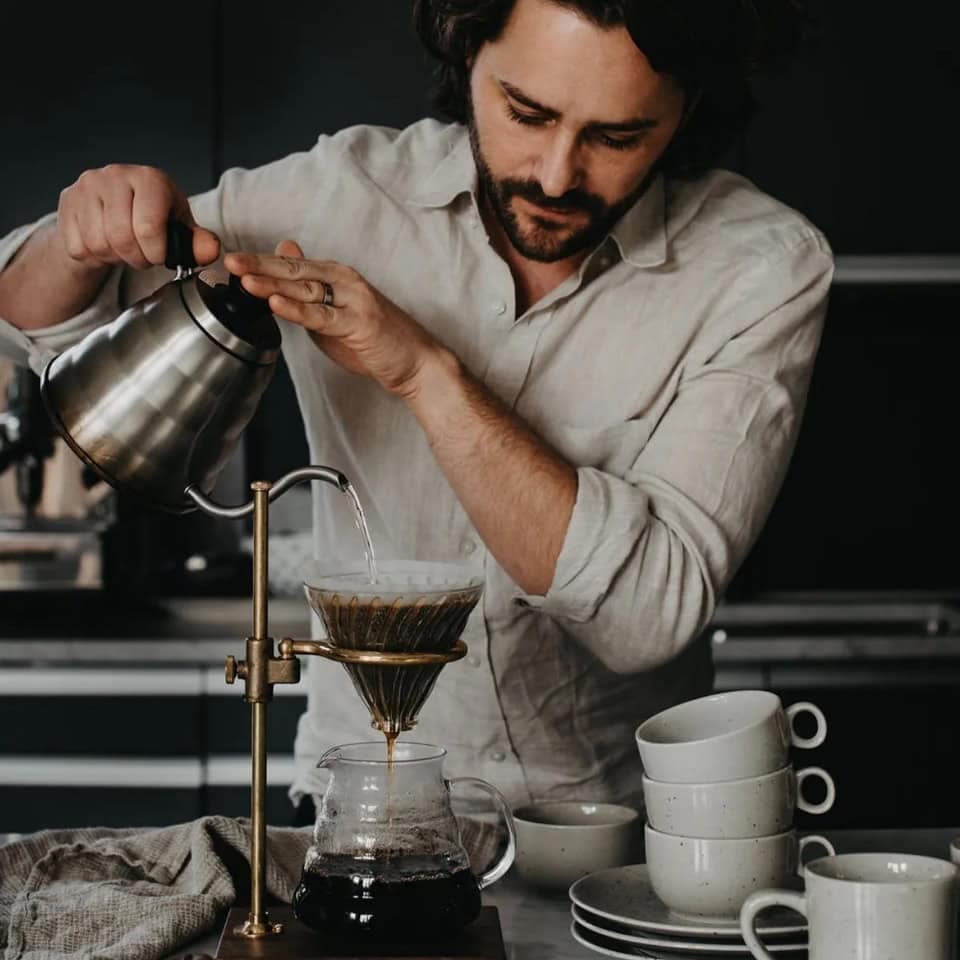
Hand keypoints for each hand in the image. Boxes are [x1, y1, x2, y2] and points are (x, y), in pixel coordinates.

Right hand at [56, 164, 219, 270]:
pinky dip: (93, 256)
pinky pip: (78, 246)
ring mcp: (87, 185)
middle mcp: (116, 175)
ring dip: (114, 257)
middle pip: (121, 237)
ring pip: (98, 243)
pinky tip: (105, 244)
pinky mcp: (67, 200)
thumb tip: (211, 251)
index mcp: (150, 179)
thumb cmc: (154, 219)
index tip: (160, 256)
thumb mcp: (181, 229)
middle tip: (142, 256)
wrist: (115, 212)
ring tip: (124, 248)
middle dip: (136, 258)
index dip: (155, 252)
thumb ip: (199, 243)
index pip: (148, 227)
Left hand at [224, 240, 446, 397]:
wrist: (416, 363)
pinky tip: (275, 302)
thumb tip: (284, 258)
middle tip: (228, 261)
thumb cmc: (377, 342)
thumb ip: (309, 293)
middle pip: (295, 270)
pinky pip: (321, 316)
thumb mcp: (337, 313)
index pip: (292, 264)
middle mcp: (345, 281)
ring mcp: (353, 300)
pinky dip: (297, 309)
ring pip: (305, 289)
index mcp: (338, 276)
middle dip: (259, 265)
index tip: (231, 261)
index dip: (260, 262)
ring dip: (272, 283)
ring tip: (243, 280)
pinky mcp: (359, 322)